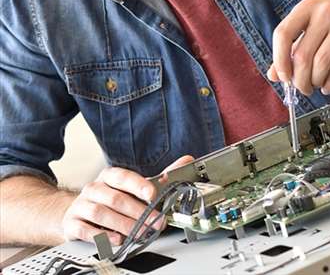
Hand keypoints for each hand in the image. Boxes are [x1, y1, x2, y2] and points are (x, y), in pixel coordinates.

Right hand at [62, 155, 193, 244]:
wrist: (77, 211)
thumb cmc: (111, 197)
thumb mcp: (134, 186)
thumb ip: (161, 177)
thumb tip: (186, 160)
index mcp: (110, 176)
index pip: (123, 177)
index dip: (138, 185)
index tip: (152, 194)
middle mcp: (94, 188)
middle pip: (115, 198)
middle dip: (138, 212)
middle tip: (156, 222)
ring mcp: (82, 205)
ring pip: (101, 213)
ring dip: (123, 224)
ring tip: (140, 233)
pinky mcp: (72, 223)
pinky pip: (85, 229)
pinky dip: (102, 235)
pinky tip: (117, 239)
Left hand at [267, 0, 329, 94]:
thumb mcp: (316, 24)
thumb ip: (294, 47)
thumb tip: (274, 73)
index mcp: (307, 8)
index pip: (282, 34)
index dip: (279, 60)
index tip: (283, 77)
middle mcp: (324, 12)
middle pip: (302, 54)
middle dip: (299, 79)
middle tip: (302, 88)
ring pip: (321, 62)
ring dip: (316, 81)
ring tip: (316, 85)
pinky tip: (329, 86)